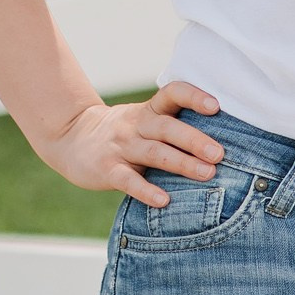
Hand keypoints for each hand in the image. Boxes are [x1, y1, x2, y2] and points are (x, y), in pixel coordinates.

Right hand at [36, 82, 224, 203]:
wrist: (71, 138)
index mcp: (149, 110)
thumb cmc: (124, 132)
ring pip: (154, 153)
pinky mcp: (107, 169)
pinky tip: (164, 201)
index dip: (193, 97)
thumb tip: (224, 135)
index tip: (216, 106)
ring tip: (208, 174)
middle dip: (195, 139)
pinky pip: (128, 180)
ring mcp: (121, 147)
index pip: (172, 94)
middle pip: (167, 127)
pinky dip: (146, 190)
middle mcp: (136, 125)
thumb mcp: (144, 119)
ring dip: (182, 163)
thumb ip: (173, 123)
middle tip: (219, 153)